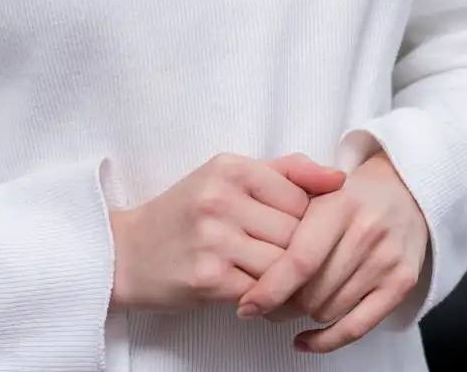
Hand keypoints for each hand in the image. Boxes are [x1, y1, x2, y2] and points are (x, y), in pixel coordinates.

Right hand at [109, 153, 345, 310]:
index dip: (308, 221)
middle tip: (293, 264)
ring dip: (288, 280)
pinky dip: (268, 298)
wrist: (126, 253)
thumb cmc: (186, 213)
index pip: (302, 197)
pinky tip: (259, 295)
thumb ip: (286, 172)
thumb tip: (339, 179)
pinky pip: (263, 291)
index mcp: (232, 168)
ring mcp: (214, 239)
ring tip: (281, 282)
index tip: (295, 234)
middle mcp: (222, 199)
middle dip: (300, 253)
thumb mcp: (229, 176)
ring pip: (283, 264)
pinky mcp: (208, 278)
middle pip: (296, 232)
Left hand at [235, 150, 428, 352]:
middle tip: (271, 300)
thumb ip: (282, 219)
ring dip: (305, 314)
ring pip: (328, 311)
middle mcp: (367, 232)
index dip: (269, 289)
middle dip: (283, 303)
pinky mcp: (402, 282)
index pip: (300, 260)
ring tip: (297, 300)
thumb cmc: (348, 197)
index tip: (247, 307)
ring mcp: (387, 259)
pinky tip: (305, 339)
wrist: (405, 191)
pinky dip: (326, 340)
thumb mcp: (314, 191)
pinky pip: (357, 327)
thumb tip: (251, 273)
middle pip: (311, 292)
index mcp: (340, 205)